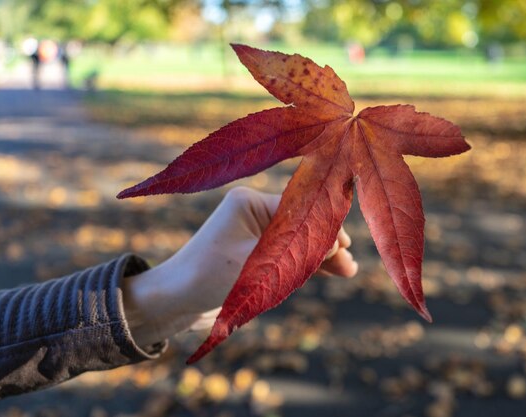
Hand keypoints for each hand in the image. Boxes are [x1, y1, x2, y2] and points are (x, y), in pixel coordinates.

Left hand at [123, 187, 357, 347]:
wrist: (174, 301)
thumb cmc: (208, 276)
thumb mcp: (255, 263)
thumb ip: (297, 253)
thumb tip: (335, 246)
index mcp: (249, 200)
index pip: (297, 209)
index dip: (322, 227)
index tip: (343, 246)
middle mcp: (253, 212)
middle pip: (300, 224)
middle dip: (325, 243)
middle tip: (350, 264)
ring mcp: (254, 233)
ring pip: (297, 241)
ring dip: (319, 256)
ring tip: (347, 270)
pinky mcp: (254, 253)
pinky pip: (287, 255)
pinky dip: (304, 264)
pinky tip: (327, 270)